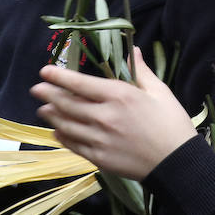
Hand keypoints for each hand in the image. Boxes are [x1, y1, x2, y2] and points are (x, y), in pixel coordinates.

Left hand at [31, 47, 197, 179]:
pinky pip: (74, 145)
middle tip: (36, 89)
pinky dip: (63, 136)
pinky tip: (57, 131)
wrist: (178, 163)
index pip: (80, 83)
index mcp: (119, 95)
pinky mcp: (99, 158)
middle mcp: (104, 116)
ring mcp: (99, 139)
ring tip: (43, 109)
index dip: (59, 76)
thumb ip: (141, 71)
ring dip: (52, 115)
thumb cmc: (172, 123)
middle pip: (67, 103)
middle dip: (49, 94)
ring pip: (67, 124)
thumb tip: (132, 50)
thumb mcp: (160, 92)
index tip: (45, 71)